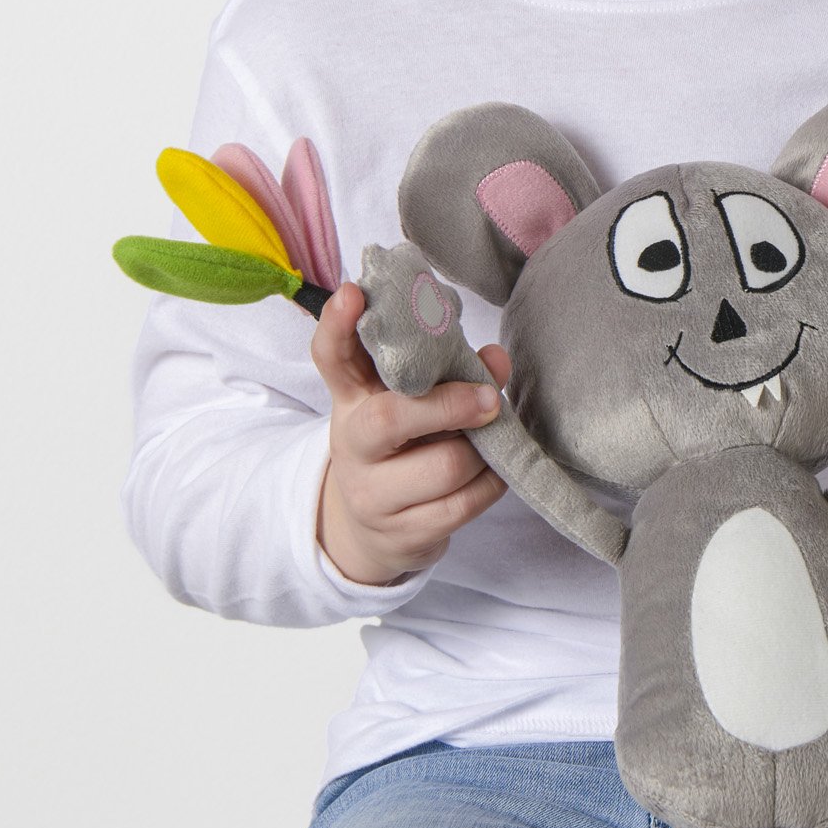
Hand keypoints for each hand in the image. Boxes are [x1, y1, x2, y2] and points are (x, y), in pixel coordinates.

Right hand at [311, 281, 512, 586]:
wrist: (371, 530)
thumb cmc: (402, 446)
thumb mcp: (408, 403)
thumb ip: (445, 372)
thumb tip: (496, 359)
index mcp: (351, 400)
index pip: (331, 358)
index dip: (337, 325)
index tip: (353, 293)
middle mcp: (353, 446)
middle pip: (390, 420)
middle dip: (449, 406)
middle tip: (490, 397)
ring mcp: (374, 495)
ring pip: (445, 466)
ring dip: (483, 449)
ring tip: (490, 439)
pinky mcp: (404, 534)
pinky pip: (465, 504)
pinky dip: (491, 483)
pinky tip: (491, 471)